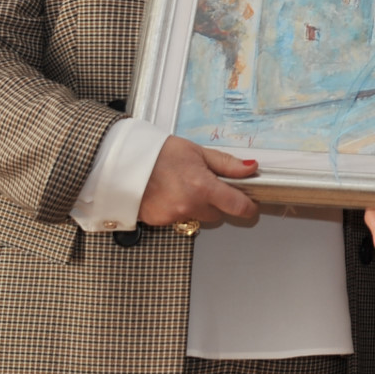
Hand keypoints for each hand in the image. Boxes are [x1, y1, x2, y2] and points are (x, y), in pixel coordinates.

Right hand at [138, 135, 259, 228]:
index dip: (248, 207)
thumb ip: (226, 164)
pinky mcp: (160, 222)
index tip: (251, 203)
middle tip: (205, 184)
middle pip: (218, 214)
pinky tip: (169, 193)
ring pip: (198, 217)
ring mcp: (174, 216)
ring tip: (182, 186)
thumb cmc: (158, 152)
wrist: (123, 161)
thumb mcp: (197, 152)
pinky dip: (178, 209)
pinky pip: (179, 219)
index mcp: (203, 187)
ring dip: (197, 206)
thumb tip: (251, 168)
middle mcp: (190, 206)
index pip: (238, 206)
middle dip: (217, 202)